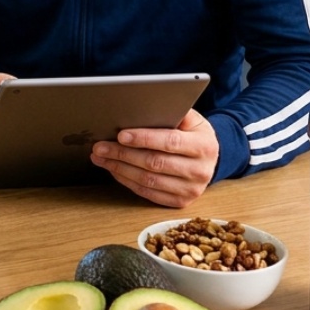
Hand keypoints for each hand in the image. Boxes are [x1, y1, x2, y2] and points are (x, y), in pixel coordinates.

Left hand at [89, 109, 219, 207]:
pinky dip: (127, 181)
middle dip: (123, 154)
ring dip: (119, 168)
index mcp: (204, 146)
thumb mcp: (191, 119)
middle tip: (100, 147)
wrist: (209, 161)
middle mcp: (200, 171)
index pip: (170, 142)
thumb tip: (143, 106)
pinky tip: (114, 170)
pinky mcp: (180, 202)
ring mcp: (191, 190)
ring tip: (101, 158)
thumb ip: (172, 112)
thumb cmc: (193, 135)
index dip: (144, 138)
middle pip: (154, 163)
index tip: (121, 135)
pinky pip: (147, 193)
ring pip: (148, 180)